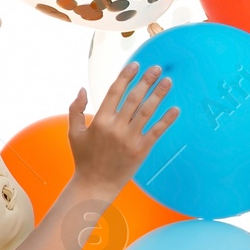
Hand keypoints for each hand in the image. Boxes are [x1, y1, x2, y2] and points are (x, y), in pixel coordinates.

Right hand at [68, 61, 179, 197]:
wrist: (95, 185)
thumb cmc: (84, 158)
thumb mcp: (73, 133)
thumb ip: (75, 109)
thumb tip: (82, 90)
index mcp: (99, 121)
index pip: (114, 92)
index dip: (126, 77)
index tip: (135, 65)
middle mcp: (116, 128)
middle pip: (134, 98)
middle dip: (146, 81)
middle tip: (156, 68)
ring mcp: (130, 139)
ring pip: (147, 111)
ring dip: (158, 95)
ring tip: (168, 81)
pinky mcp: (141, 150)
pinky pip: (156, 131)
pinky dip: (166, 119)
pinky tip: (175, 109)